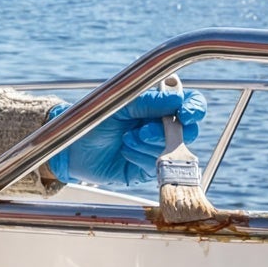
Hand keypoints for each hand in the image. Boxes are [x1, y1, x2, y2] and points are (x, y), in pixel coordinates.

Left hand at [47, 88, 206, 185]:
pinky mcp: (149, 168)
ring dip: (148, 145)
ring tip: (126, 139)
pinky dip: (141, 157)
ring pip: (173, 150)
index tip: (185, 114)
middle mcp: (163, 126)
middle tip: (144, 131)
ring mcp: (158, 148)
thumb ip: (149, 102)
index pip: (190, 104)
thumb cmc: (95, 120)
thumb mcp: (121, 105)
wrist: (74, 147)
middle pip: (189, 131)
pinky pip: (157, 165)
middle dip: (168, 132)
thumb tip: (177, 98)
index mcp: (160, 105)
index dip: (194, 108)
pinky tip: (125, 151)